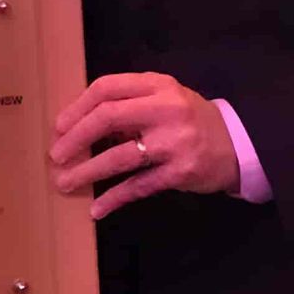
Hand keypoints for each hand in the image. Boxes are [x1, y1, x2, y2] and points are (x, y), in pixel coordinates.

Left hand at [51, 71, 240, 219]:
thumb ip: (130, 104)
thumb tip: (80, 125)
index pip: (107, 88)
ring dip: (87, 171)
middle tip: (56, 156)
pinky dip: (114, 198)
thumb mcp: (165, 98)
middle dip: (75, 138)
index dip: (77, 107)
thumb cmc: (191, 120)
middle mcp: (166, 109)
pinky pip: (138, 186)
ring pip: (119, 156)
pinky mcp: (180, 172)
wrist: (237, 145)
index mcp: (158, 85)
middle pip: (108, 117)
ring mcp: (174, 142)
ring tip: (65, 182)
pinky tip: (96, 208)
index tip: (58, 126)